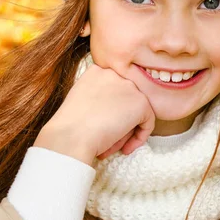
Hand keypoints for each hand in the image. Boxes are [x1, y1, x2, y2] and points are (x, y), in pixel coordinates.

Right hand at [34, 62, 154, 165]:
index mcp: (97, 71)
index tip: (102, 126)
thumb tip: (116, 112)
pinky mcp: (141, 102)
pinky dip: (139, 138)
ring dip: (125, 132)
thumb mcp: (81, 101)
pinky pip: (148, 122)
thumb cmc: (70, 126)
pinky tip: (125, 148)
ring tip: (109, 145)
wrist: (71, 136)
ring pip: (136, 112)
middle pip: (126, 101)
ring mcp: (129, 86)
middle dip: (118, 123)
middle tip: (106, 139)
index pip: (114, 91)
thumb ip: (100, 98)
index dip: (111, 112)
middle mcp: (115, 73)